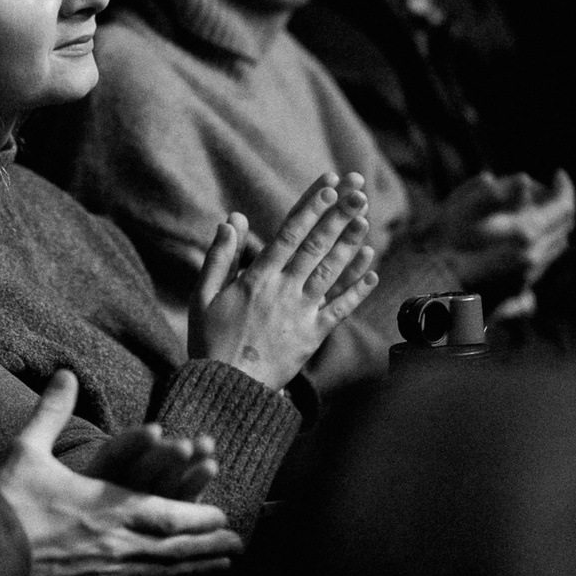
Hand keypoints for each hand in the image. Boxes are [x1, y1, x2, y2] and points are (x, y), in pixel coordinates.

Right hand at [0, 371, 244, 575]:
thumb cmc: (5, 503)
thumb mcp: (27, 449)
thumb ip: (52, 412)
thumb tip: (65, 374)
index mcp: (107, 507)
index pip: (168, 513)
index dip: (200, 516)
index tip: (223, 514)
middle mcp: (116, 545)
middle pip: (175, 548)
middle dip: (209, 546)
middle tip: (237, 547)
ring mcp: (105, 575)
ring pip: (162, 574)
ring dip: (194, 568)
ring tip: (218, 567)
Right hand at [188, 173, 379, 391]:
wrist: (227, 389)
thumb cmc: (210, 341)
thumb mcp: (203, 296)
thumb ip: (219, 257)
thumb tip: (232, 220)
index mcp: (257, 278)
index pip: (289, 234)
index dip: (311, 207)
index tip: (328, 185)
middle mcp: (283, 291)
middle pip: (315, 247)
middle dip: (338, 217)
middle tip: (357, 193)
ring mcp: (301, 313)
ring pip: (331, 272)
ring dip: (350, 245)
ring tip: (366, 221)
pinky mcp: (313, 336)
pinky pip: (340, 309)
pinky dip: (357, 289)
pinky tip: (372, 271)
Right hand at [418, 168, 574, 291]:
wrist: (431, 293)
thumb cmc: (442, 248)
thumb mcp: (464, 211)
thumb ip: (495, 193)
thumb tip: (524, 178)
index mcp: (527, 235)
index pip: (564, 207)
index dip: (564, 187)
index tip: (558, 173)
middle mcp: (533, 259)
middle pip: (563, 229)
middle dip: (559, 207)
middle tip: (548, 191)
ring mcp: (527, 280)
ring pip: (553, 250)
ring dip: (550, 229)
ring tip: (536, 213)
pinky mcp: (516, 294)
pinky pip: (539, 267)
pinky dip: (538, 248)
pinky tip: (522, 244)